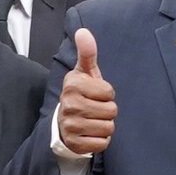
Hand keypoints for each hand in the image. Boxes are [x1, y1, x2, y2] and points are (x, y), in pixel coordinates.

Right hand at [53, 30, 115, 161]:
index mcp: (73, 85)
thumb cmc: (81, 94)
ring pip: (108, 128)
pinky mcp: (75, 143)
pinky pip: (103, 143)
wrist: (64, 123)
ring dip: (105, 125)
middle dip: (107, 111)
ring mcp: (70, 125)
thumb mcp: (84, 72)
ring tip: (93, 120)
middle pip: (111, 111)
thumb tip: (83, 31)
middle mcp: (69, 105)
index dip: (107, 94)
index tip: (95, 94)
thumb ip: (87, 52)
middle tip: (94, 109)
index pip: (109, 92)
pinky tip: (90, 133)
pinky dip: (100, 140)